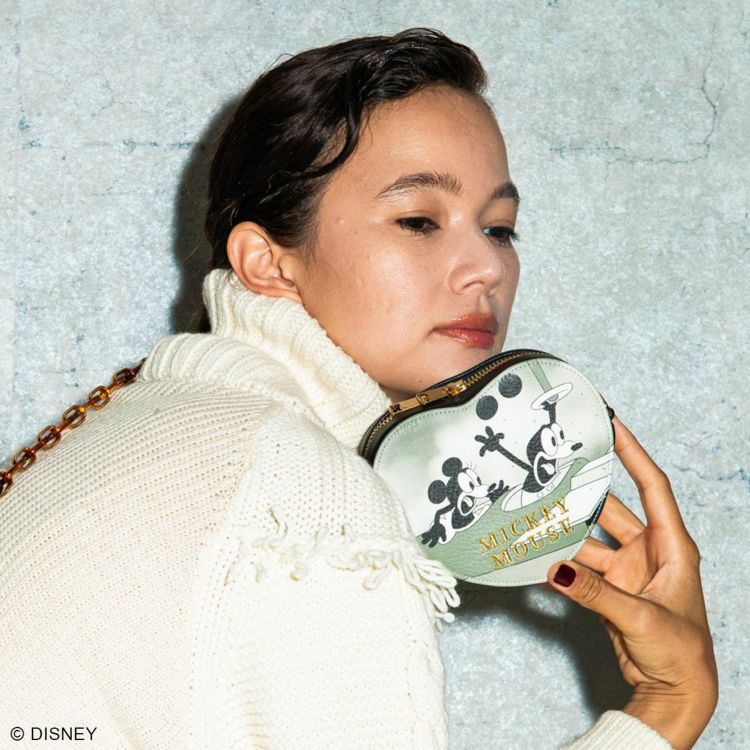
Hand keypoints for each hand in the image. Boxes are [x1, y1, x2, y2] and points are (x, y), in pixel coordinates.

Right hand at [545, 416, 717, 749]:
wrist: (676, 694)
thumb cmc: (681, 654)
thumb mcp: (643, 618)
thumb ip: (596, 593)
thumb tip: (554, 568)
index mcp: (673, 547)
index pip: (653, 486)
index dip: (634, 453)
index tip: (612, 424)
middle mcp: (650, 552)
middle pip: (613, 508)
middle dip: (585, 490)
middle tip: (556, 469)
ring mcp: (628, 570)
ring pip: (590, 538)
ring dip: (566, 531)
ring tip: (536, 516)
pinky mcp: (610, 589)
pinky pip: (580, 566)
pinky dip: (561, 561)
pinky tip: (538, 555)